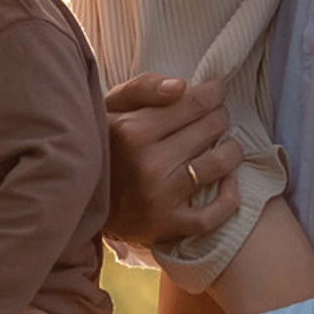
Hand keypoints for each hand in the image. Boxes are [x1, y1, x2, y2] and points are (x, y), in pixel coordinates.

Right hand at [103, 72, 241, 252]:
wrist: (81, 200)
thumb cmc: (104, 145)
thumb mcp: (110, 107)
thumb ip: (143, 87)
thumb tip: (181, 86)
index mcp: (132, 131)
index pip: (193, 102)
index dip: (212, 92)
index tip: (215, 90)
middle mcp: (148, 164)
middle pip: (210, 128)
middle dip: (219, 117)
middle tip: (216, 117)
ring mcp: (159, 198)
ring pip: (219, 165)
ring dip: (231, 150)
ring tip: (226, 145)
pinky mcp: (167, 226)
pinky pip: (214, 214)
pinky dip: (229, 197)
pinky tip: (228, 181)